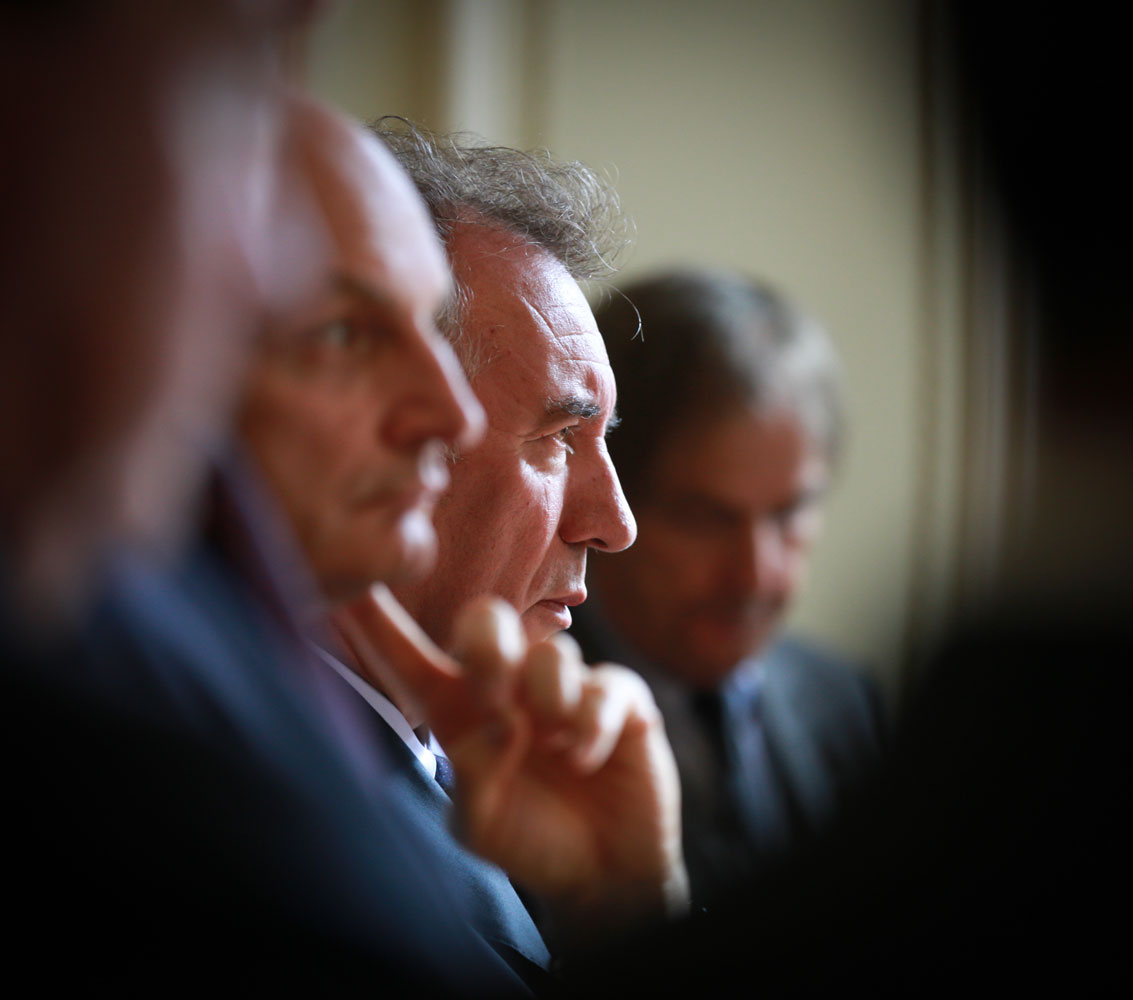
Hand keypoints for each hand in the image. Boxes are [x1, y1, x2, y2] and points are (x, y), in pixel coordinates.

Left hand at [331, 584, 688, 935]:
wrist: (605, 869)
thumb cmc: (532, 839)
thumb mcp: (481, 824)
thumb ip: (471, 777)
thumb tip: (494, 727)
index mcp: (461, 713)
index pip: (411, 661)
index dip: (377, 625)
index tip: (349, 587)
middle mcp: (511, 686)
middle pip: (487, 620)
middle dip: (489, 648)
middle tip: (495, 701)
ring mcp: (567, 685)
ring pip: (550, 655)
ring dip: (549, 705)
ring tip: (556, 749)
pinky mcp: (618, 696)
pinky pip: (602, 686)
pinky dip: (590, 726)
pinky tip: (586, 758)